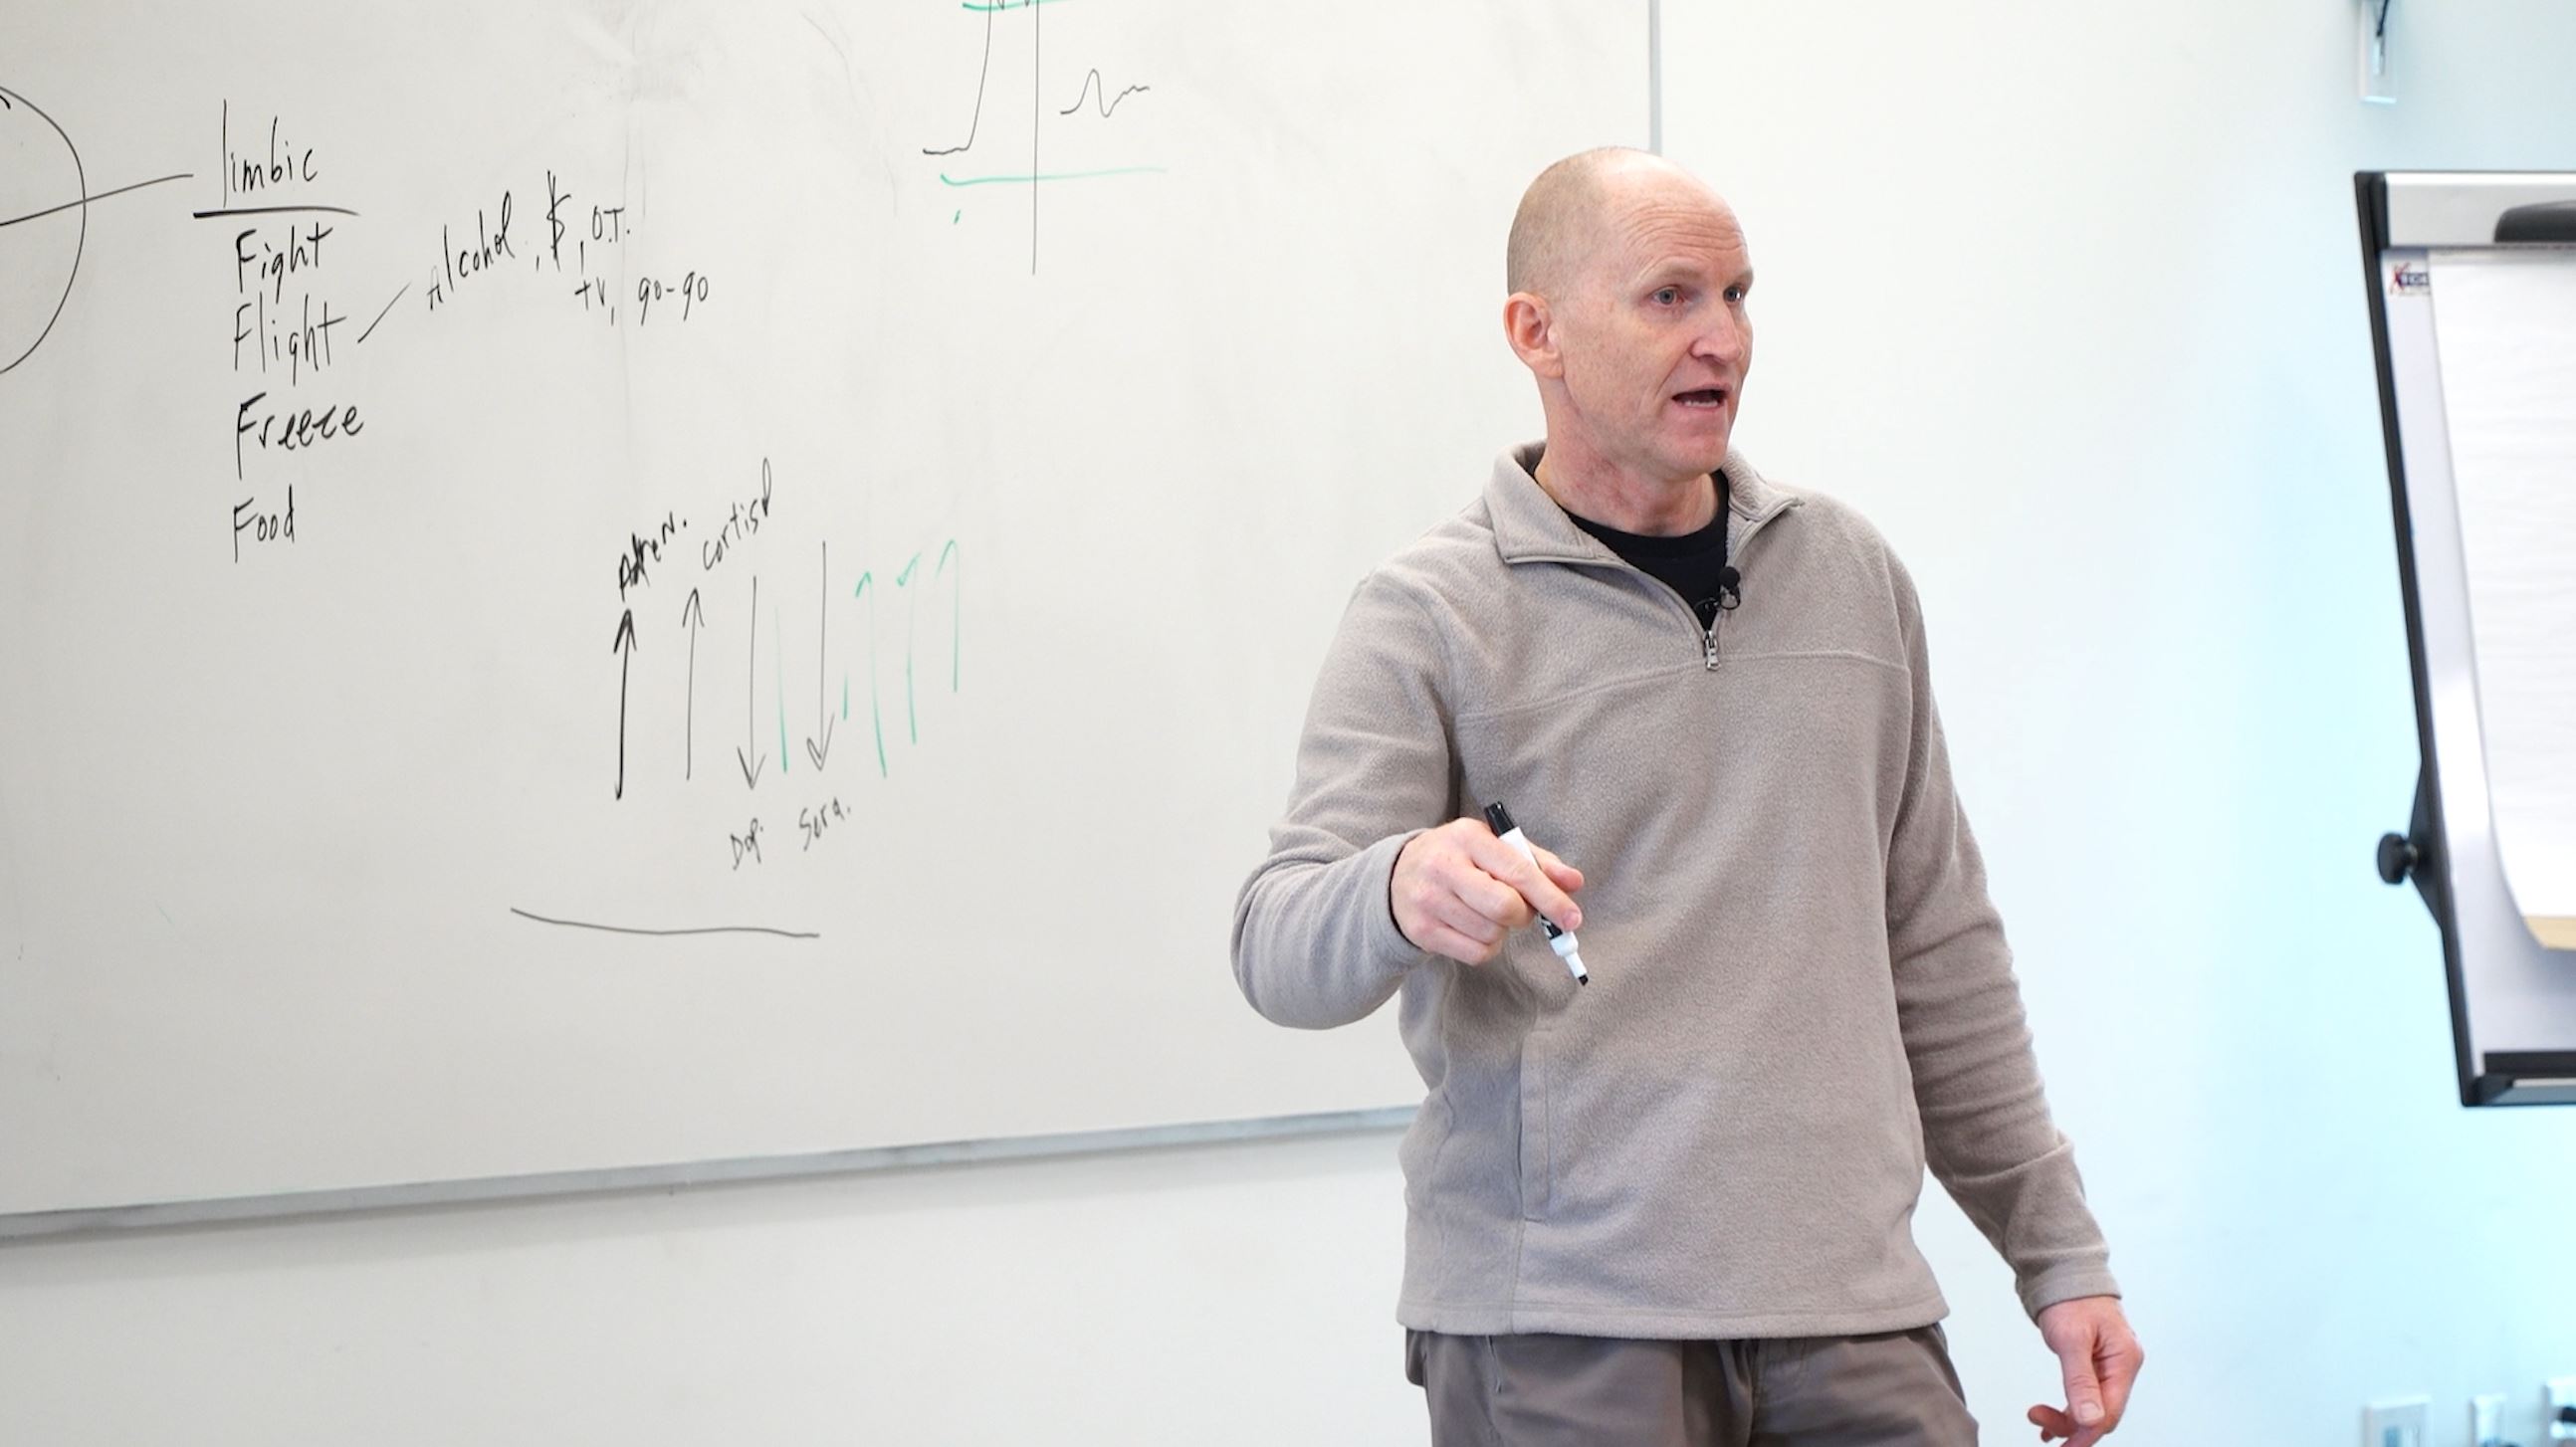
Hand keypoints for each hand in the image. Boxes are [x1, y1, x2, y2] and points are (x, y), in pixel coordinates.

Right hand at [1390, 816, 1582, 964]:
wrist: (1398, 874)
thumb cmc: (1459, 858)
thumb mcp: (1493, 846)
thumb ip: (1536, 862)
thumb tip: (1573, 882)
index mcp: (1467, 837)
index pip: (1517, 871)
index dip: (1550, 897)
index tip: (1572, 917)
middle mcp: (1443, 867)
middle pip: (1504, 908)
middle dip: (1523, 915)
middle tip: (1519, 910)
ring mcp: (1429, 901)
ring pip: (1492, 934)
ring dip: (1502, 930)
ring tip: (1487, 913)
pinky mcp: (1422, 931)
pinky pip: (1476, 953)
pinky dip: (1487, 946)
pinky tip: (1474, 927)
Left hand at [2027, 1296, 2141, 1445]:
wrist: (2064, 1270)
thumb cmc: (2069, 1297)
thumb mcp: (2071, 1338)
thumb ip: (2080, 1380)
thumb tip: (2090, 1420)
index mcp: (2124, 1360)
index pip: (2109, 1411)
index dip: (2085, 1433)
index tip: (2061, 1446)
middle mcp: (2122, 1366)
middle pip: (2103, 1413)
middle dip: (2071, 1424)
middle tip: (2037, 1420)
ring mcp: (2111, 1366)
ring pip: (2093, 1407)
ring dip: (2067, 1418)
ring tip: (2038, 1418)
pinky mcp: (2096, 1364)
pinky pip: (2087, 1396)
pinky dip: (2069, 1408)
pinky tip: (2049, 1419)